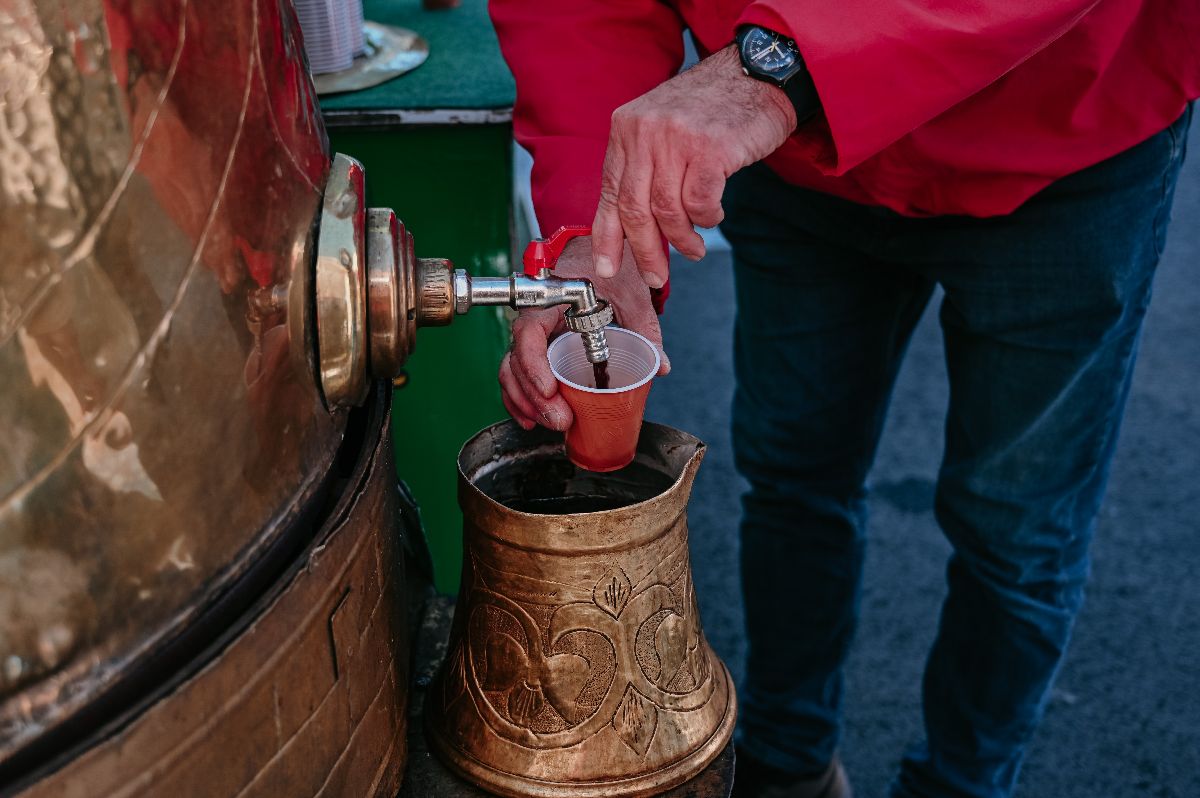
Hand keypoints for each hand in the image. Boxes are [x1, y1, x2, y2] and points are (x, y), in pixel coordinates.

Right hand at [499, 237, 668, 430]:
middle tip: (561, 419)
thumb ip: (645, 328)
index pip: (529, 333)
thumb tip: (661, 366)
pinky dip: (521, 399)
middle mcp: (532, 317)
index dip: (534, 365)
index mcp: (550, 300)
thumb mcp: (630, 292)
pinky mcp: (534, 348)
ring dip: (526, 402)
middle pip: (517, 361)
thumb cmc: (605, 266)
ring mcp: (530, 334)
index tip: (550, 390)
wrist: (591, 252)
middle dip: (535, 396)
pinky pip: (516, 374)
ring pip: (511, 371)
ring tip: (550, 423)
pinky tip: (533, 418)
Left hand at [591, 44, 795, 287]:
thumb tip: (632, 231)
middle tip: (657, 275)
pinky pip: (700, 203)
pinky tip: (714, 216)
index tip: (607, 267)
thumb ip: (644, 171)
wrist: (757, 74)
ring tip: (694, 249)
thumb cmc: (712, 110)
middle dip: (645, 251)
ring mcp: (677, 138)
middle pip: (636, 208)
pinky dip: (707, 219)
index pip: (611, 193)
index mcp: (626, 129)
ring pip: (668, 211)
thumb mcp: (662, 131)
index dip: (607, 237)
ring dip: (683, 239)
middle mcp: (645, 131)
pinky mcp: (710, 148)